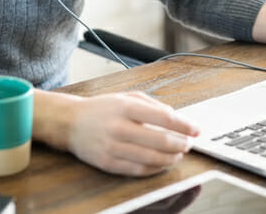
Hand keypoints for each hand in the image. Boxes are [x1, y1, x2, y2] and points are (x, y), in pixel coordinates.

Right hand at [34, 90, 198, 175]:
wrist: (70, 123)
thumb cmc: (102, 108)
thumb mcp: (126, 96)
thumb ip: (152, 104)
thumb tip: (176, 117)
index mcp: (125, 107)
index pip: (163, 117)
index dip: (184, 125)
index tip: (196, 129)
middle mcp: (119, 127)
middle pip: (160, 141)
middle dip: (180, 144)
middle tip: (189, 143)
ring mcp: (113, 147)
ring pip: (151, 158)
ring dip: (171, 158)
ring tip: (179, 154)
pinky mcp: (108, 163)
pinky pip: (138, 170)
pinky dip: (155, 168)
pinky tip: (163, 163)